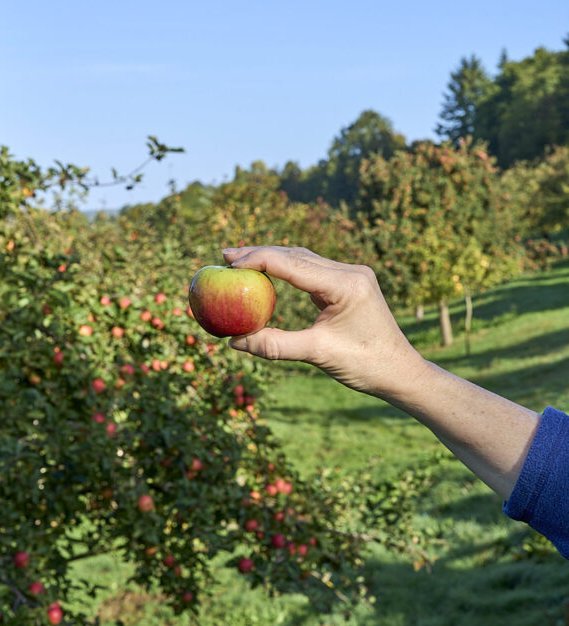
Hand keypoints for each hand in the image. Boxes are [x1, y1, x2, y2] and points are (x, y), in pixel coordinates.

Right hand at [222, 245, 424, 400]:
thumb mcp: (316, 354)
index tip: (229, 263)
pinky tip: (267, 273)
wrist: (400, 371)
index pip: (293, 264)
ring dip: (272, 259)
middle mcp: (350, 272)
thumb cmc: (364, 365)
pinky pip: (312, 270)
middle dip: (260, 254)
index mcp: (346, 284)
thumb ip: (274, 345)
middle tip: (225, 256)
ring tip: (239, 261)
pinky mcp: (349, 283)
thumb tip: (234, 342)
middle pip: (296, 255)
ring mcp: (351, 275)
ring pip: (303, 259)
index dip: (258, 260)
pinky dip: (286, 270)